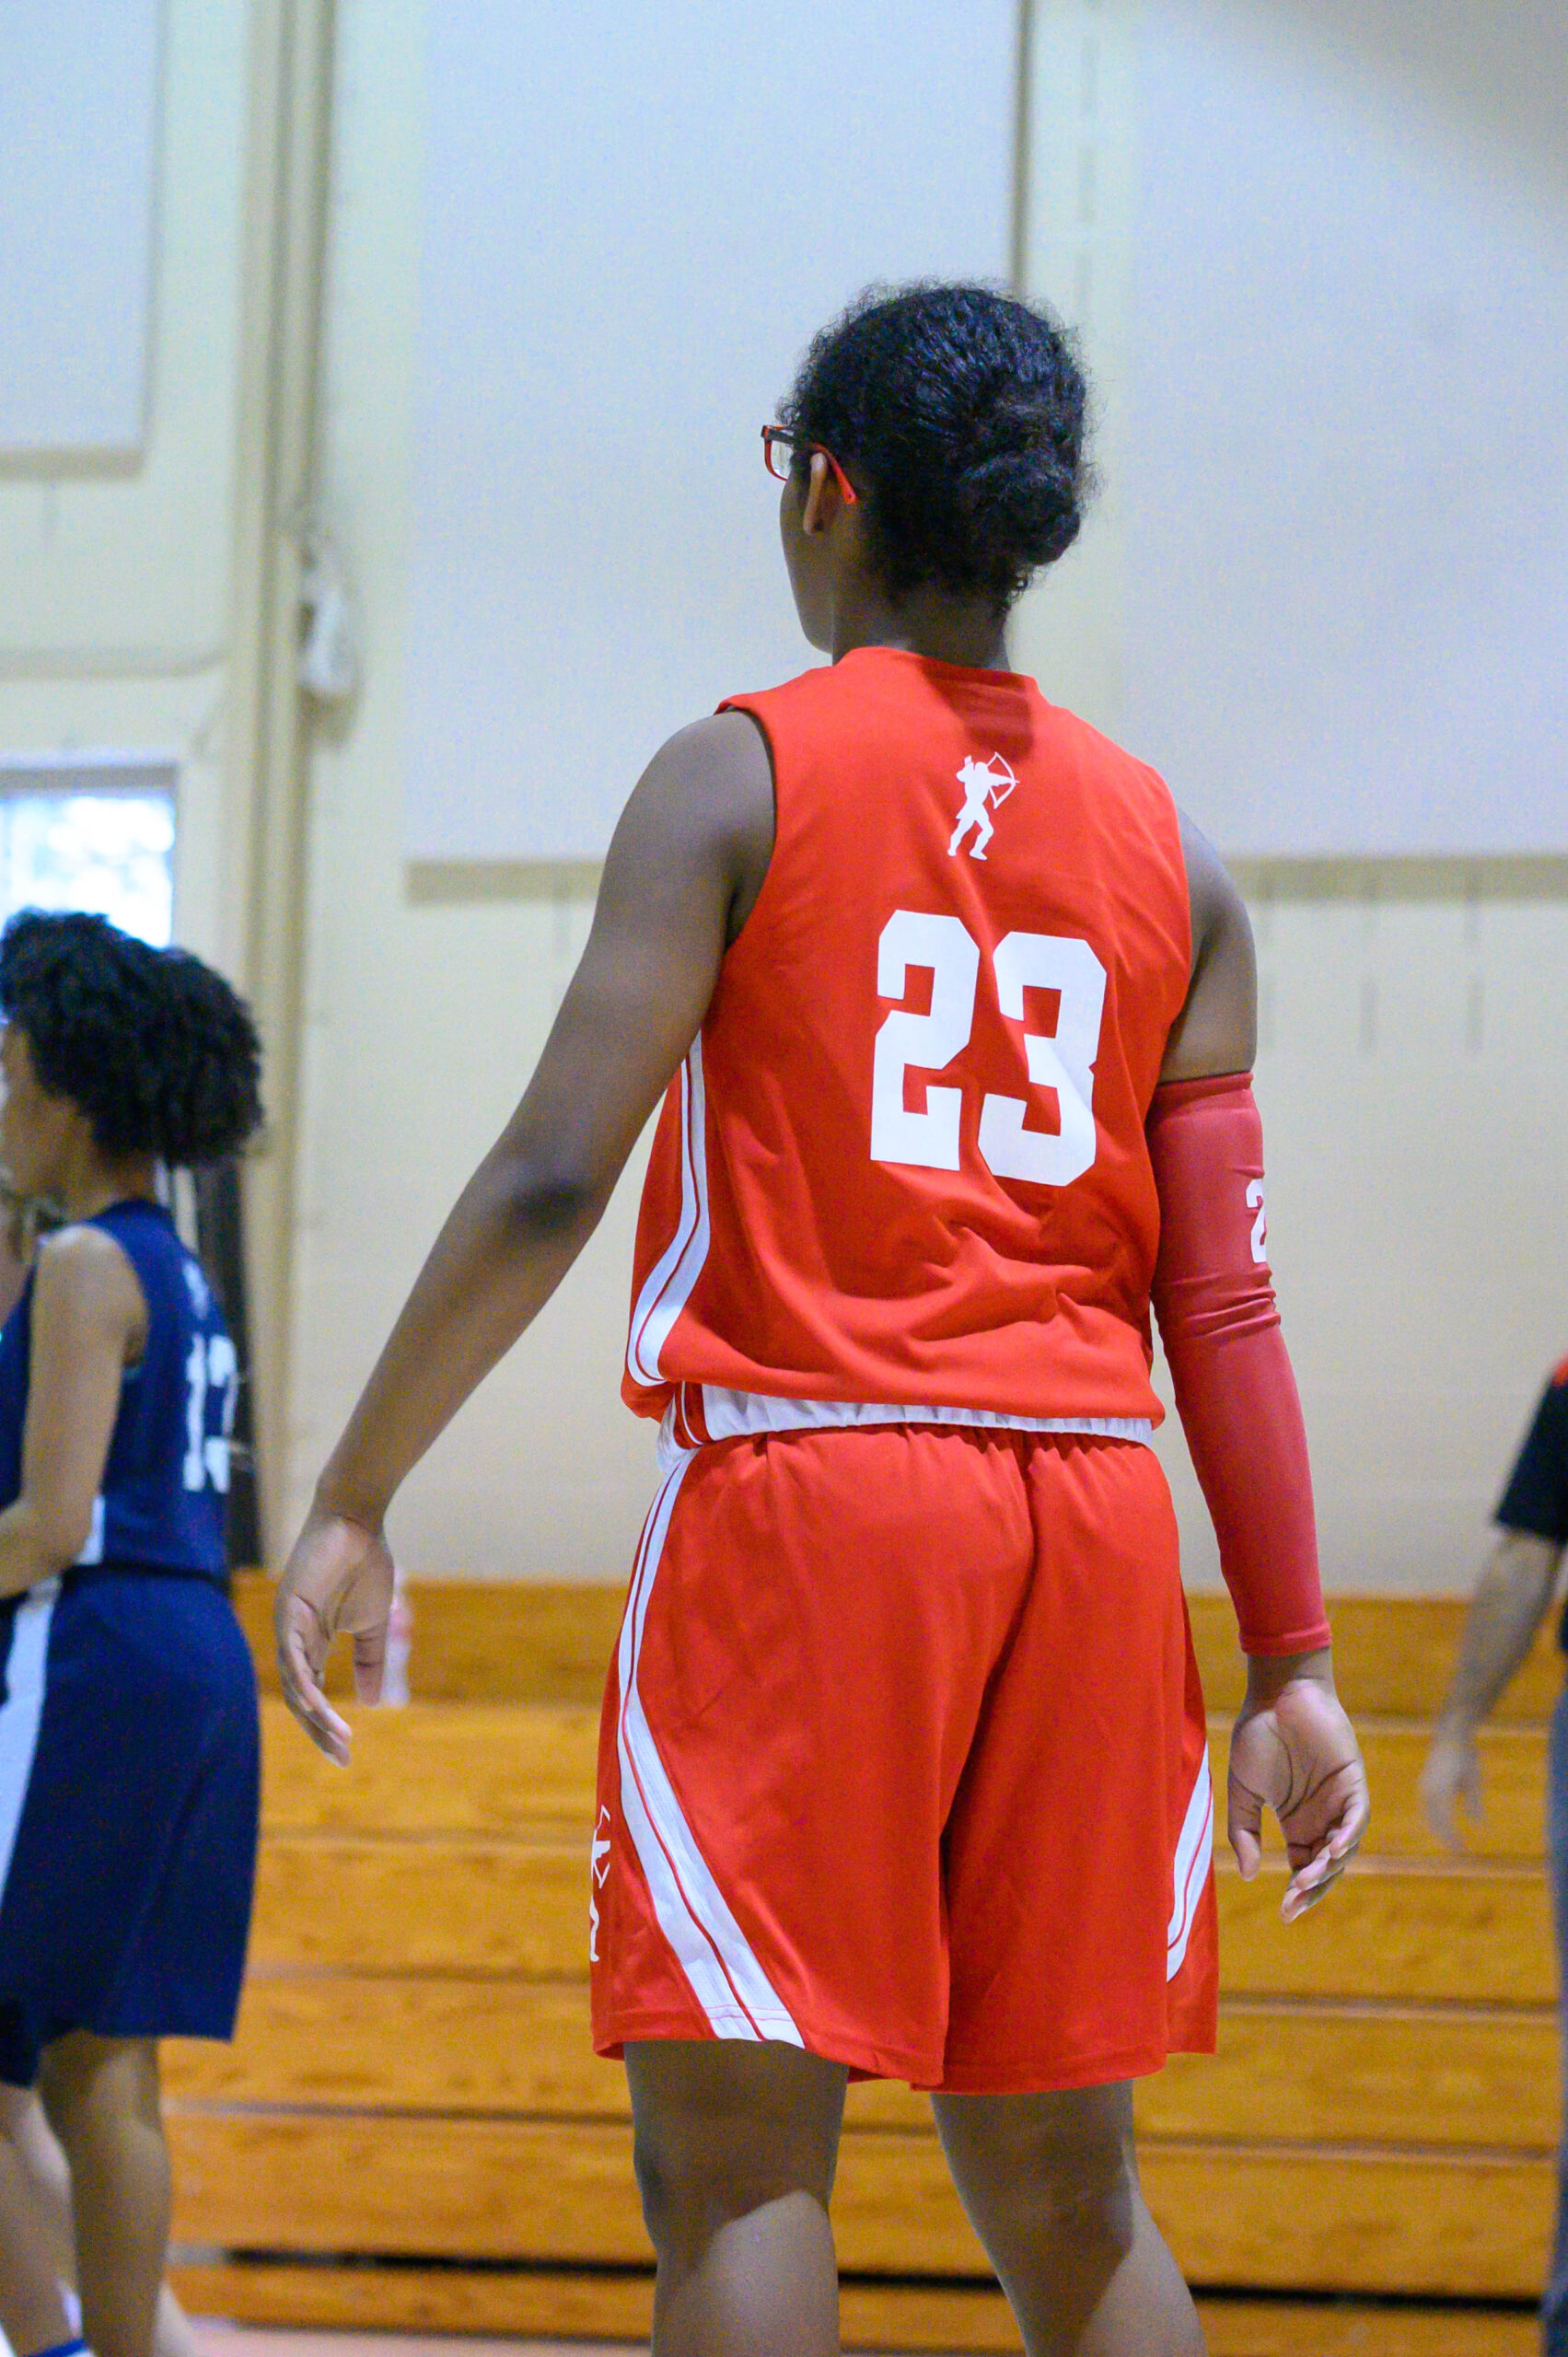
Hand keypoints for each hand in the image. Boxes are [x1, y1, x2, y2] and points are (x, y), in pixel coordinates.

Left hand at [275, 1506, 395, 1763]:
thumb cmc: (364, 1564)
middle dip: (319, 1730)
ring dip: (315, 1716)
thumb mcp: (373, 1623)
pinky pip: (294, 1659)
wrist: (357, 1522)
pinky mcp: (288, 1612)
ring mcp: (288, 1627)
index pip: (312, 1693)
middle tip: (341, 1756)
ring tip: (338, 1738)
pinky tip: (320, 1709)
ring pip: (296, 1684)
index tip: (345, 1754)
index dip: (325, 1725)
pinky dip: (305, 1686)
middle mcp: (293, 1639)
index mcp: (312, 1642)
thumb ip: (370, 1660)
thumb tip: (371, 1703)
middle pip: (300, 1697)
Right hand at [1228, 1669, 1369, 1922]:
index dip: (1297, 1893)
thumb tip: (1246, 1875)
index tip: (1284, 1913)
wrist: (1277, 1693)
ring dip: (1326, 1867)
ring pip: (1342, 1848)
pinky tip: (1331, 1851)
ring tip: (1304, 1879)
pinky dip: (1347, 1836)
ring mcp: (1339, 1801)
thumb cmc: (1258, 1734)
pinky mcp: (1353, 1782)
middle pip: (1325, 1866)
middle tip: (1293, 1903)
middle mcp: (1322, 1817)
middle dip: (1312, 1889)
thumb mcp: (1243, 1789)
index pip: (1303, 1867)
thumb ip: (1243, 1830)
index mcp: (1297, 1822)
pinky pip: (1357, 1817)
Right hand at [1421, 1723, 1481, 1851]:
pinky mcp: (1424, 1783)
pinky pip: (1428, 1806)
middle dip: (1444, 1835)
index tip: (1461, 1849)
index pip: (1444, 1821)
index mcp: (1440, 1791)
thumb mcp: (1474, 1779)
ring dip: (1438, 1827)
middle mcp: (1428, 1791)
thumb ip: (1474, 1802)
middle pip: (1434, 1820)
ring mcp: (1424, 1786)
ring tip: (1449, 1839)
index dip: (1451, 1837)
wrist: (1450, 1734)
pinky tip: (1443, 1822)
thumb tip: (1478, 1824)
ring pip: (1429, 1814)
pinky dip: (1434, 1817)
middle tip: (1457, 1849)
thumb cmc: (1465, 1755)